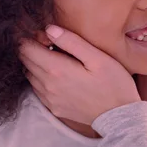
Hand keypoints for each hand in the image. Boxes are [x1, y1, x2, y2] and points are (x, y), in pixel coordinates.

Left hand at [19, 25, 140, 124]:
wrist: (120, 116)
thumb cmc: (113, 83)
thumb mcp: (98, 58)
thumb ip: (72, 42)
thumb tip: (49, 29)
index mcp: (57, 69)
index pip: (26, 49)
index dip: (30, 38)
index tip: (44, 34)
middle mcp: (47, 85)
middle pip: (25, 61)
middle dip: (31, 49)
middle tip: (49, 43)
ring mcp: (49, 99)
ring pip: (29, 75)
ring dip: (36, 64)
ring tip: (54, 58)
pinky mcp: (54, 108)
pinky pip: (37, 90)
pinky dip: (40, 79)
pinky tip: (57, 76)